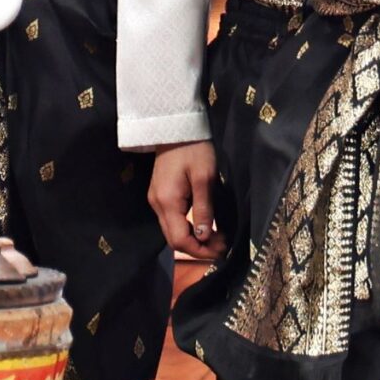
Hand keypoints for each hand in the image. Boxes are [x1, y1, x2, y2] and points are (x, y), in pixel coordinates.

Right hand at [149, 141, 219, 258]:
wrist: (175, 128)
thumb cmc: (194, 149)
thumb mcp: (204, 178)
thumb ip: (204, 209)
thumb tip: (204, 237)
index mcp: (167, 201)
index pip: (179, 240)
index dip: (200, 250)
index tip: (222, 250)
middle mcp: (157, 205)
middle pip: (174, 240)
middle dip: (198, 249)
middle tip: (222, 247)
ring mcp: (156, 201)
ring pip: (172, 232)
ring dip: (194, 240)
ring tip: (217, 239)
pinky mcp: (160, 196)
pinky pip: (172, 222)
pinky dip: (187, 230)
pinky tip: (203, 227)